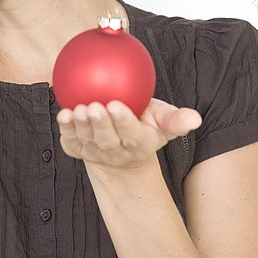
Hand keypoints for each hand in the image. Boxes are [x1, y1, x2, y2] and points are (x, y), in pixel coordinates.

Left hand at [57, 98, 201, 173]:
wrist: (120, 150)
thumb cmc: (144, 125)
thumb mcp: (162, 121)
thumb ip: (176, 119)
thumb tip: (194, 118)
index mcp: (139, 144)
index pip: (131, 134)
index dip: (123, 122)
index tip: (115, 105)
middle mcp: (116, 152)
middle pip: (107, 140)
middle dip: (99, 124)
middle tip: (93, 106)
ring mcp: (95, 153)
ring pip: (87, 140)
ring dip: (80, 126)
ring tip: (77, 109)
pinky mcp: (78, 150)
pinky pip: (70, 141)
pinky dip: (65, 129)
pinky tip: (63, 114)